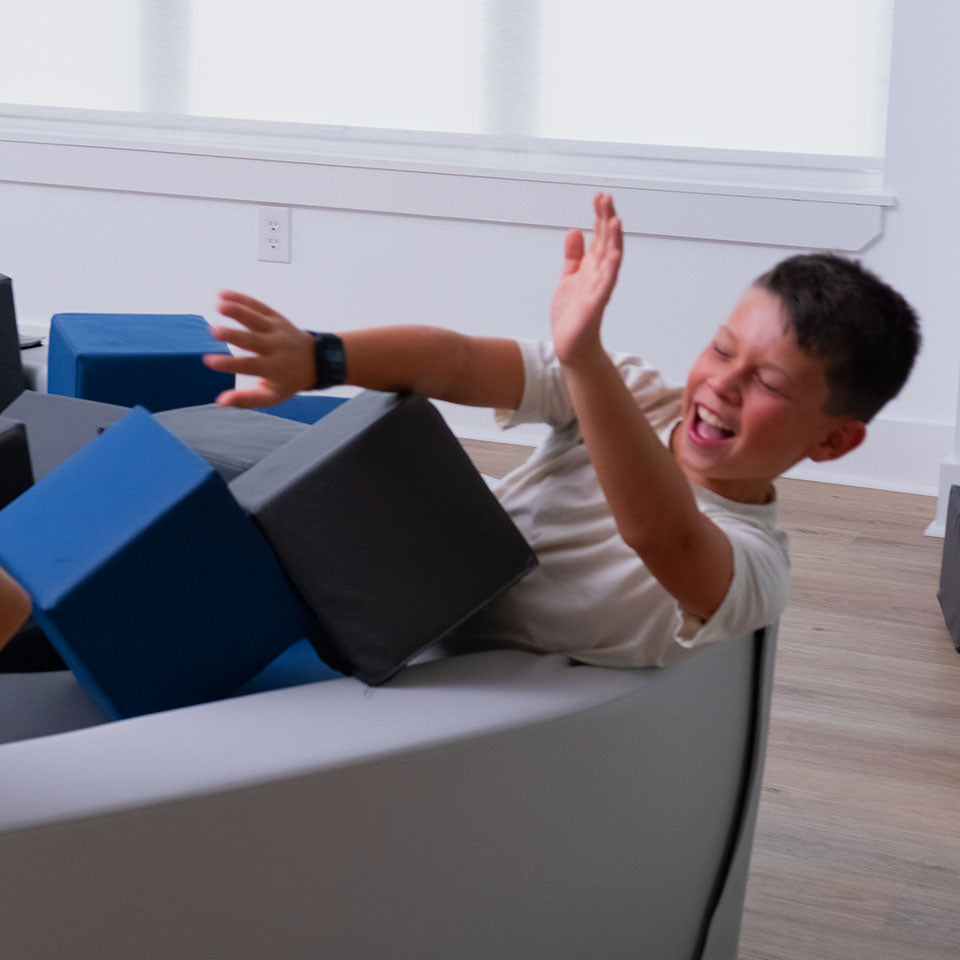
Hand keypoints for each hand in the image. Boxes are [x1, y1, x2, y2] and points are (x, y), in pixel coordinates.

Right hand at [203, 291, 316, 407]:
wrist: (315, 360)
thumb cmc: (286, 381)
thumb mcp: (271, 396)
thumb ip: (246, 399)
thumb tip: (220, 401)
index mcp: (273, 368)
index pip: (249, 366)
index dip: (229, 364)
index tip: (209, 361)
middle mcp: (275, 347)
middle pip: (252, 340)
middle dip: (232, 335)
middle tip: (213, 331)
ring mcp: (276, 329)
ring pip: (255, 318)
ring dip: (237, 310)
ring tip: (217, 305)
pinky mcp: (276, 318)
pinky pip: (258, 306)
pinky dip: (241, 298)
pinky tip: (221, 294)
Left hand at [550, 193, 622, 366]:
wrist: (570, 344)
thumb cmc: (572, 313)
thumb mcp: (569, 277)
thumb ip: (574, 256)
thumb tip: (574, 230)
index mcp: (592, 267)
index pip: (599, 237)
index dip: (600, 216)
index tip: (600, 196)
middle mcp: (599, 275)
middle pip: (606, 243)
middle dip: (606, 220)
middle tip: (607, 198)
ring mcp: (599, 288)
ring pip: (610, 260)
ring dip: (613, 241)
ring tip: (615, 220)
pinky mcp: (595, 304)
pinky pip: (606, 285)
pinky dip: (611, 270)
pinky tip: (614, 255)